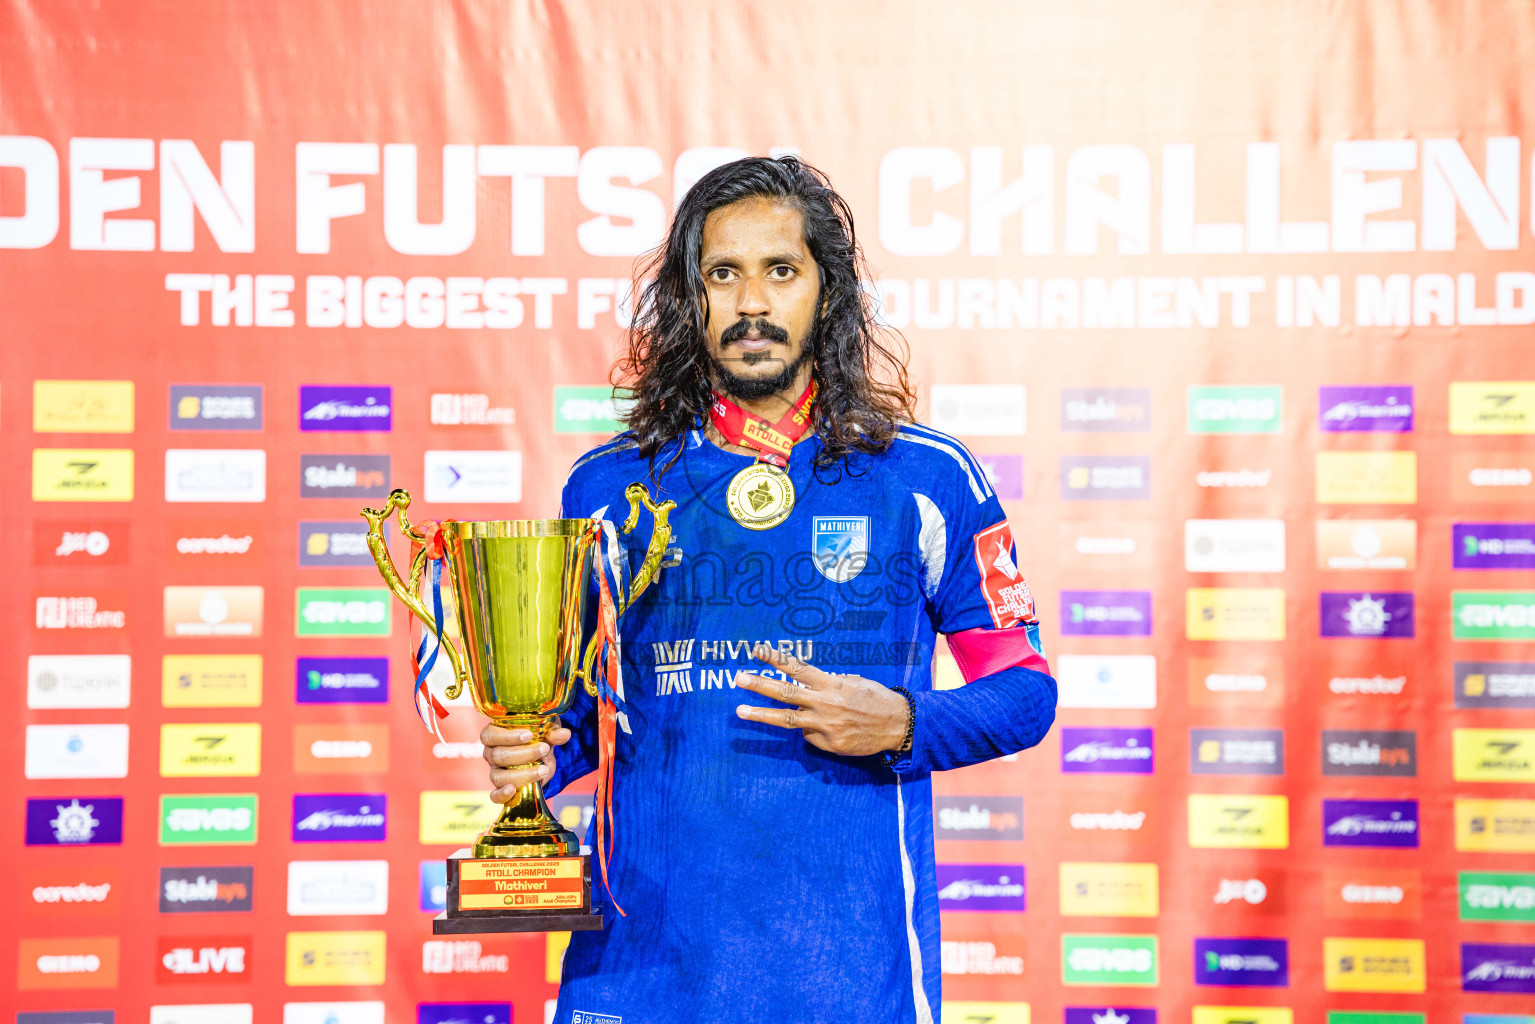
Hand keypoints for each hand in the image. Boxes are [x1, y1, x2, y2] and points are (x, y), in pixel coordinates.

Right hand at [480, 723, 572, 803]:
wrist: (542, 752)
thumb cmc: (538, 736)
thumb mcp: (545, 730)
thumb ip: (552, 732)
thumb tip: (565, 734)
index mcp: (494, 734)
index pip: (490, 735)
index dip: (508, 736)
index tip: (529, 735)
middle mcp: (491, 754)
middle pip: (498, 756)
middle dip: (524, 754)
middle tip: (544, 749)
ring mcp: (495, 772)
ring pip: (498, 776)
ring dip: (522, 774)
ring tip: (544, 770)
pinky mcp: (502, 788)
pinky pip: (495, 796)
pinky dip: (501, 795)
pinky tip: (512, 790)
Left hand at [734, 644, 908, 756]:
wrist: (899, 725)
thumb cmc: (875, 699)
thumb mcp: (853, 682)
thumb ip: (828, 684)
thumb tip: (807, 688)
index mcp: (831, 684)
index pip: (798, 668)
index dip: (776, 659)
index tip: (757, 651)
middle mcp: (825, 703)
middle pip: (785, 692)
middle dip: (759, 685)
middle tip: (738, 679)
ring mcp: (825, 725)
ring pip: (786, 719)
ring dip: (760, 715)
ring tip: (740, 711)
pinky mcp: (829, 744)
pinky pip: (810, 736)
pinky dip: (811, 731)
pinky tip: (827, 729)